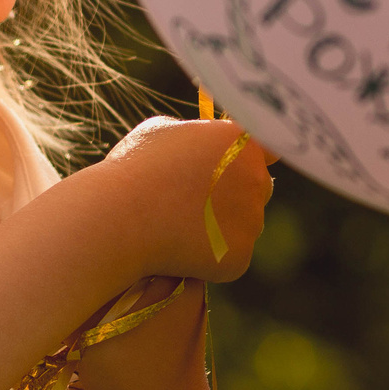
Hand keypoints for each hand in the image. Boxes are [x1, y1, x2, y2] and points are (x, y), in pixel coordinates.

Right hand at [93, 116, 277, 283]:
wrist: (119, 217)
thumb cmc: (134, 168)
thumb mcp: (162, 132)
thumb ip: (194, 136)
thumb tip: (199, 143)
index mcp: (240, 143)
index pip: (269, 148)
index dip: (251, 159)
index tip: (235, 166)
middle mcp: (256, 179)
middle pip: (260, 187)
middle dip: (237, 194)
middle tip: (199, 202)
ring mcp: (251, 220)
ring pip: (245, 225)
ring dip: (223, 227)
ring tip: (179, 226)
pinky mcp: (240, 256)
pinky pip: (231, 257)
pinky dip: (211, 258)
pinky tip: (179, 250)